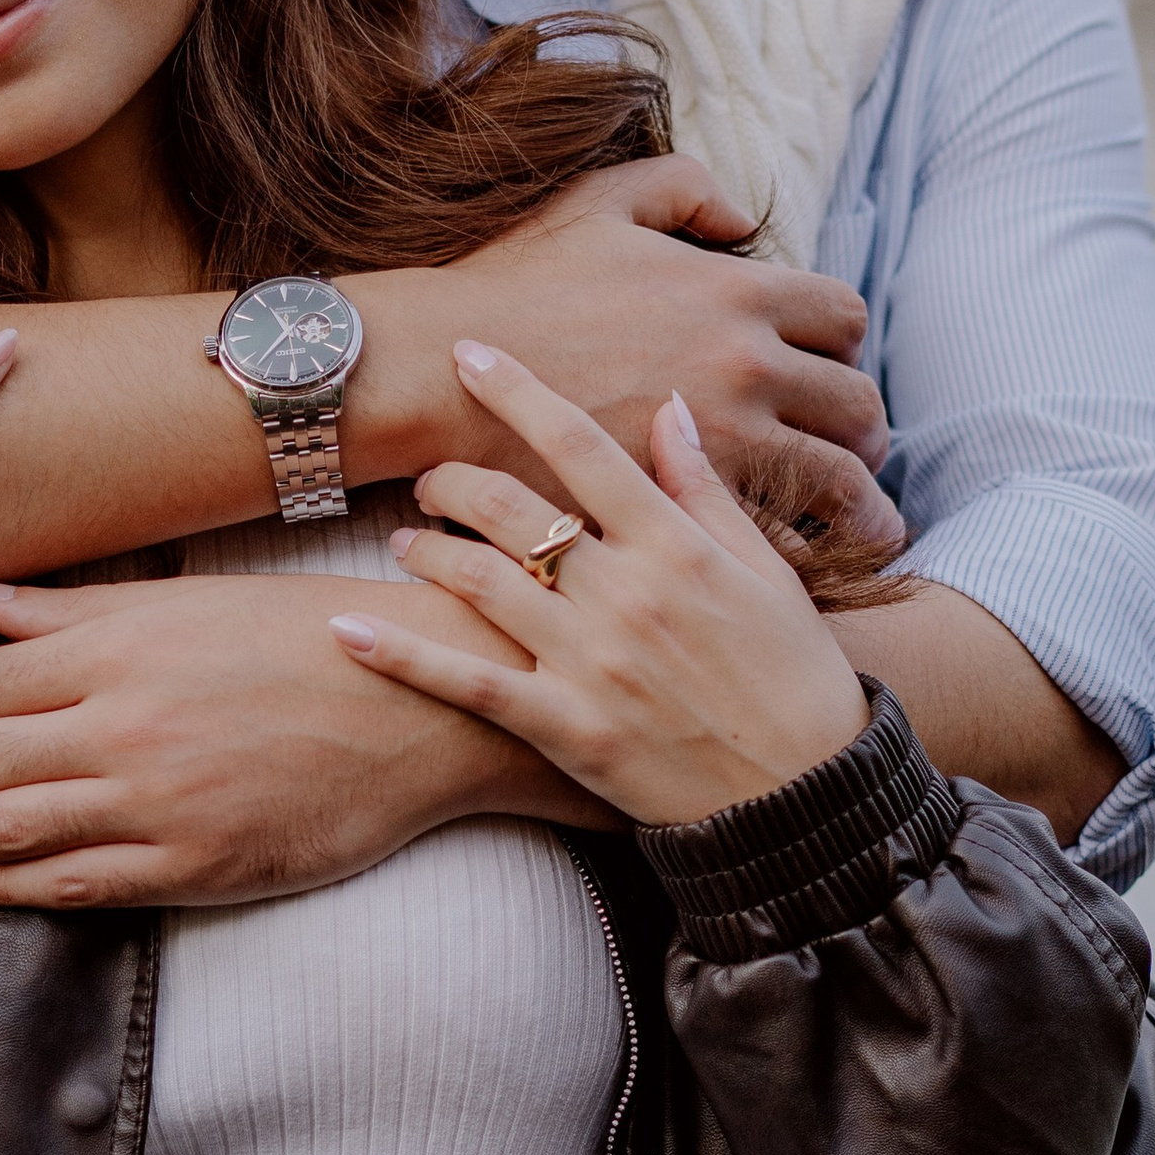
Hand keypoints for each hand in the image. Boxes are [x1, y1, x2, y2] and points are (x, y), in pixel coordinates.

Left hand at [0, 566, 608, 907]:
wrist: (416, 706)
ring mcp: (152, 801)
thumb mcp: (184, 602)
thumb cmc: (302, 638)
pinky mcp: (189, 862)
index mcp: (114, 650)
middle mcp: (119, 726)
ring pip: (3, 827)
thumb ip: (74, 608)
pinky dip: (3, 883)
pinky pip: (72, 880)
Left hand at [330, 345, 869, 827]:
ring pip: (480, 582)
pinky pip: (467, 684)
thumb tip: (671, 406)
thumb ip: (709, 489)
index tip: (467, 355)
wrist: (809, 799)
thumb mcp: (768, 572)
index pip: (580, 445)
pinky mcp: (566, 729)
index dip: (516, 392)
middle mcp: (626, 593)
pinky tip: (345, 628)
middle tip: (428, 474)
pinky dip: (402, 653)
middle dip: (453, 479)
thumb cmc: (794, 678)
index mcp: (677, 546)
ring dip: (426, 549)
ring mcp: (591, 663)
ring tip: (402, 539)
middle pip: (511, 508)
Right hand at [401, 160, 895, 544]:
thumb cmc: (513, 284)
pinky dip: (800, 549)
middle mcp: (747, 365)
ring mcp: (721, 441)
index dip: (843, 343)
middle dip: (862, 428)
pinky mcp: (684, 506)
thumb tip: (741, 220)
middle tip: (857, 447)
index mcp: (736, 291)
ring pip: (838, 480)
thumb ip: (685, 190)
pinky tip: (799, 558)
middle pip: (857, 404)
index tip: (830, 364)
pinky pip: (779, 538)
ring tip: (865, 521)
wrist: (443, 373)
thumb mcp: (602, 204)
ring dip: (858, 500)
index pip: (843, 317)